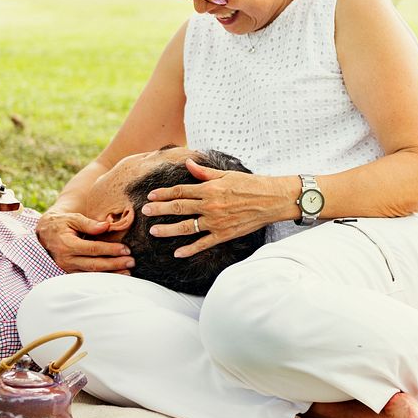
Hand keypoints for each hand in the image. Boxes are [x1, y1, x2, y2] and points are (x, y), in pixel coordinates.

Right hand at [36, 211, 134, 273]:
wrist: (44, 234)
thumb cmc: (61, 223)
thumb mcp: (73, 218)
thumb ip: (89, 224)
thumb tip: (106, 226)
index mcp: (67, 244)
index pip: (93, 249)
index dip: (110, 249)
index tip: (126, 249)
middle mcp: (66, 259)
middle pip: (94, 264)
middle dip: (115, 264)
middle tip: (131, 261)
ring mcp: (67, 268)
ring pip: (92, 274)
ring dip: (111, 274)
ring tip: (128, 272)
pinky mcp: (69, 273)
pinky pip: (88, 278)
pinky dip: (102, 279)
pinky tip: (116, 277)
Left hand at [141, 158, 293, 256]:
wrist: (273, 199)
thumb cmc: (251, 184)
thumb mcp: (227, 174)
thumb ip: (205, 173)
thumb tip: (188, 164)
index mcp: (210, 189)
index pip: (181, 190)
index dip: (164, 193)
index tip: (151, 196)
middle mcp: (210, 205)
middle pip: (179, 207)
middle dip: (160, 210)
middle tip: (144, 212)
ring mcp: (216, 222)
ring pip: (186, 227)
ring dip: (168, 229)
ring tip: (153, 231)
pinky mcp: (224, 234)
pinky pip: (203, 244)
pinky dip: (190, 250)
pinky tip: (178, 253)